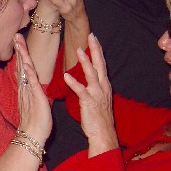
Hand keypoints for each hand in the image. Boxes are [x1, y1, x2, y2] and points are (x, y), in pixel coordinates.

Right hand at [15, 34, 51, 144]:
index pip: (24, 67)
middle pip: (22, 64)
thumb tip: (33, 84)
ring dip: (22, 56)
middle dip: (19, 50)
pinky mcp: (35, 97)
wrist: (32, 135)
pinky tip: (27, 64)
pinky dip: (29, 72)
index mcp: (27, 88)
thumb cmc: (36, 121)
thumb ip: (33, 91)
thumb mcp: (35, 102)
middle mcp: (26, 87)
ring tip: (19, 42)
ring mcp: (29, 91)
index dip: (22, 54)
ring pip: (25, 70)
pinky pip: (32, 83)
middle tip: (16, 35)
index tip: (19, 41)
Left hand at [63, 33, 117, 156]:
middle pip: (100, 65)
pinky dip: (74, 83)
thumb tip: (90, 78)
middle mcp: (102, 87)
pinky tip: (67, 76)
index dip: (98, 51)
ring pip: (92, 74)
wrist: (103, 134)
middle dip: (96, 50)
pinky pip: (81, 91)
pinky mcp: (89, 103)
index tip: (94, 38)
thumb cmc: (99, 118)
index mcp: (104, 86)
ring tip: (79, 50)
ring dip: (85, 62)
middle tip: (91, 36)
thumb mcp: (98, 99)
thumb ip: (94, 87)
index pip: (101, 65)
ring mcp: (97, 94)